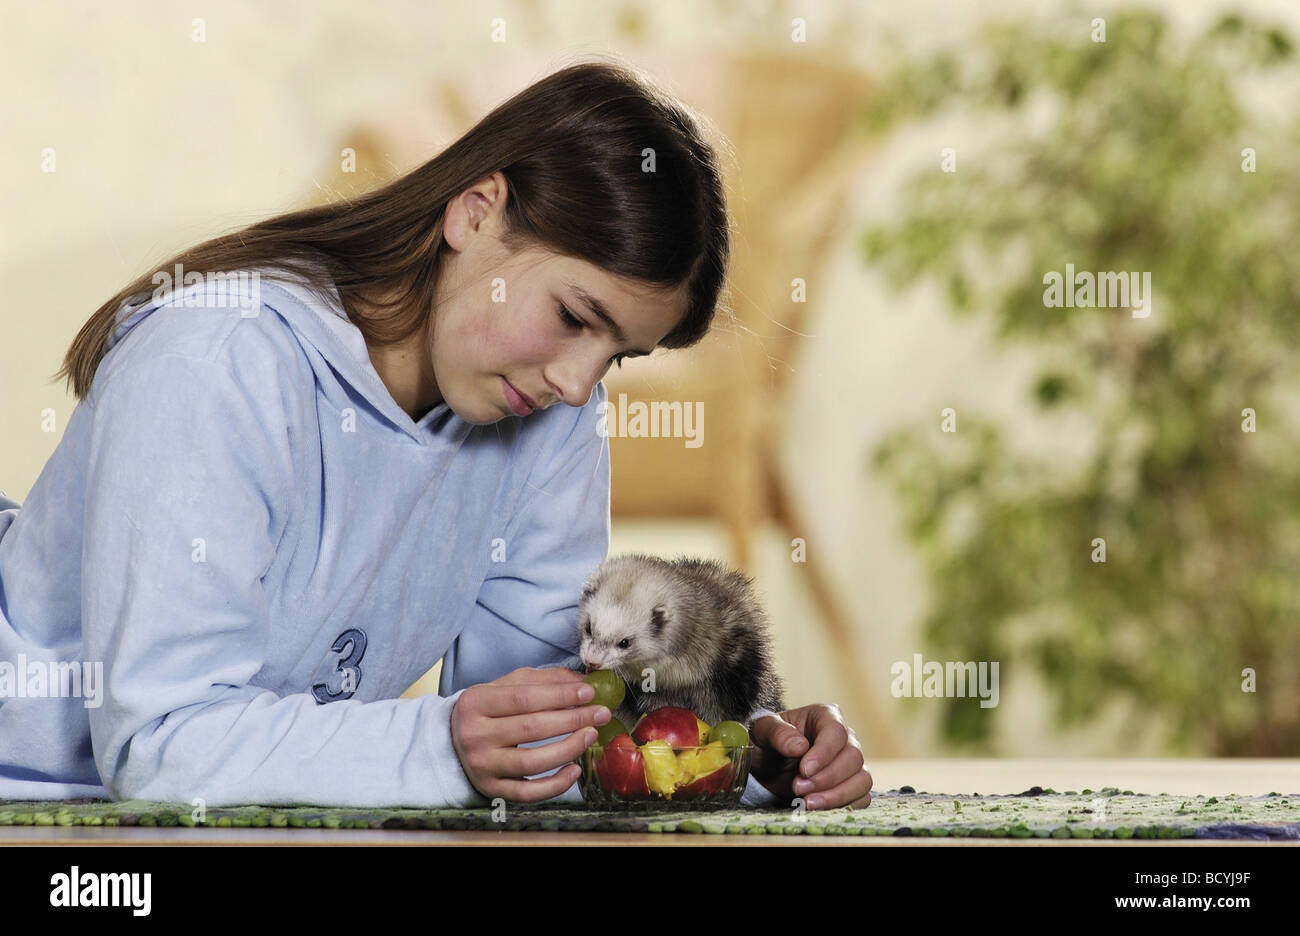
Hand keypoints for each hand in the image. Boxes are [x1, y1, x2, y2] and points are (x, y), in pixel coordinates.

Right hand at [450, 666, 610, 801]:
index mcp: (476, 702)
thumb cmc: (487, 710)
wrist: (452, 741)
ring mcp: (482, 765)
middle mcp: (475, 735)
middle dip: (573, 719)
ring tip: (590, 735)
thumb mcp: (506, 686)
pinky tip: (574, 770)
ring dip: (568, 748)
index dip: (560, 695)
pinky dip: (554, 785)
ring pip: (532, 762)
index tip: (589, 692)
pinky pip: (527, 793)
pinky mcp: (491, 789)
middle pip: (532, 728)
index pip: (525, 698)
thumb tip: (581, 682)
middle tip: (600, 714)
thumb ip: (542, 680)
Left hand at [748, 703, 871, 809]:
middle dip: (826, 778)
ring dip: (837, 796)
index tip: (804, 770)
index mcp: (825, 716)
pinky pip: (862, 798)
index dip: (824, 753)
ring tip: (807, 803)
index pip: (836, 732)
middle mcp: (845, 738)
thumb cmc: (766, 741)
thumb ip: (778, 733)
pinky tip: (818, 810)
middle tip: (798, 788)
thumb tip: (800, 746)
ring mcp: (851, 764)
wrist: (766, 765)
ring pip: (862, 780)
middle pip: (853, 757)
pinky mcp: (852, 786)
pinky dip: (843, 807)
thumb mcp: (762, 730)